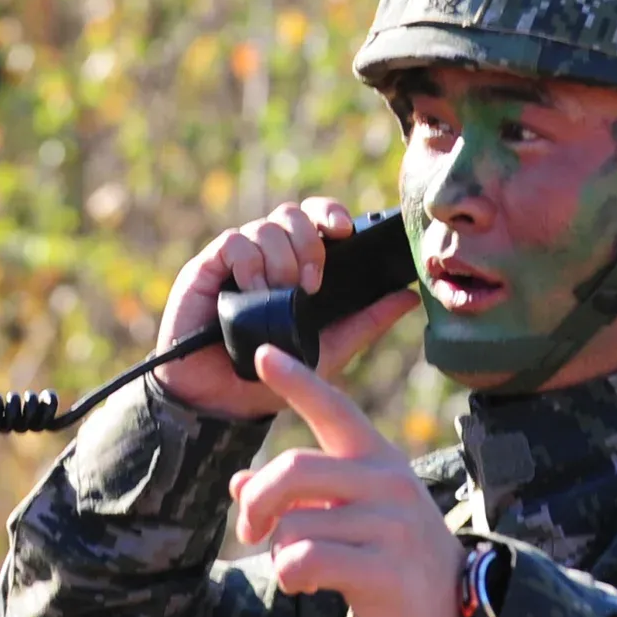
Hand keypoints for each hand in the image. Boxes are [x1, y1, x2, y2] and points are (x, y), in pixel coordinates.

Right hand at [153, 197, 421, 419]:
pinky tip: (252, 289)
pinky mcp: (206, 269)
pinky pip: (234, 243)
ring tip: (280, 295)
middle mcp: (266, 257)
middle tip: (313, 283)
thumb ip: (368, 322)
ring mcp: (236, 262)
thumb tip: (410, 296)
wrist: (222, 403)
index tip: (344, 231)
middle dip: (309, 241)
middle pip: (292, 214)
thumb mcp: (332, 350)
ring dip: (281, 259)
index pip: (315, 219)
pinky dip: (249, 262)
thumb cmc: (272, 376)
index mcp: (296, 267)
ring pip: (266, 227)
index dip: (330, 213)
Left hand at [228, 347, 467, 616]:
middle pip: (292, 470)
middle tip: (250, 530)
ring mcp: (391, 524)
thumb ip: (299, 497)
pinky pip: (306, 560)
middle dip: (255, 502)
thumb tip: (238, 483)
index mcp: (378, 458)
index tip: (262, 353)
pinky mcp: (386, 568)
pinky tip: (304, 585)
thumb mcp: (349, 515)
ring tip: (297, 568)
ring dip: (278, 553)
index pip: (333, 408)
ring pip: (293, 525)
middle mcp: (388, 481)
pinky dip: (290, 575)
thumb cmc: (390, 557)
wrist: (452, 613)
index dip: (297, 380)